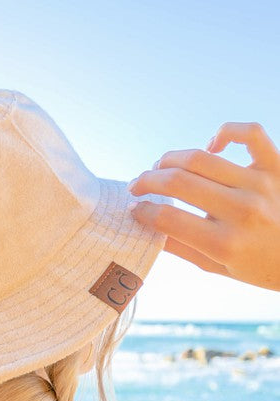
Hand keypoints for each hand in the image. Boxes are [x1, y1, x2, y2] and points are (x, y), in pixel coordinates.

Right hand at [127, 122, 279, 290]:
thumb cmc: (260, 266)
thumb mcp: (218, 268)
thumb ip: (181, 248)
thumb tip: (146, 228)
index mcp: (224, 243)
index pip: (167, 218)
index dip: (142, 211)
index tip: (134, 209)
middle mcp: (242, 210)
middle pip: (178, 182)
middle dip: (147, 181)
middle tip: (137, 185)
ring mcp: (260, 184)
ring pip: (201, 157)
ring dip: (171, 159)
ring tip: (161, 167)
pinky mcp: (277, 165)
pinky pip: (249, 133)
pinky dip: (225, 133)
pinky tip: (212, 146)